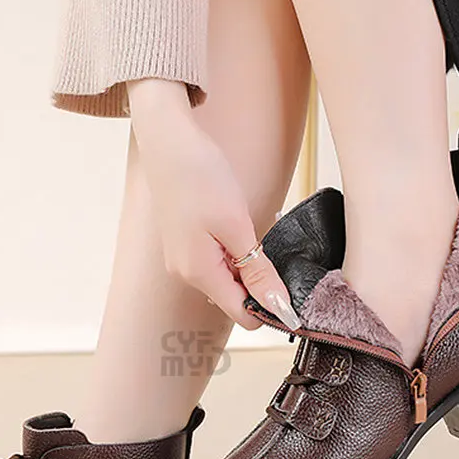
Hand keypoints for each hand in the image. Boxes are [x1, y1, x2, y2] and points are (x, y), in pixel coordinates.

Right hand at [127, 80, 299, 329]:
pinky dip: (233, 251)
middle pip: (235, 299)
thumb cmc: (199, 177)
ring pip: (228, 279)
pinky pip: (217, 262)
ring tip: (248, 228)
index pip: (243, 316)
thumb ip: (257, 271)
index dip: (271, 306)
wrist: (166, 141)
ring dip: (247, 263)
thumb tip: (277, 305)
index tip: (291, 284)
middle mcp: (186, 273)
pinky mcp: (184, 245)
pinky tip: (235, 225)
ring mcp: (182, 260)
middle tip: (268, 243)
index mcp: (199, 274)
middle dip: (259, 281)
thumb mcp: (237, 225)